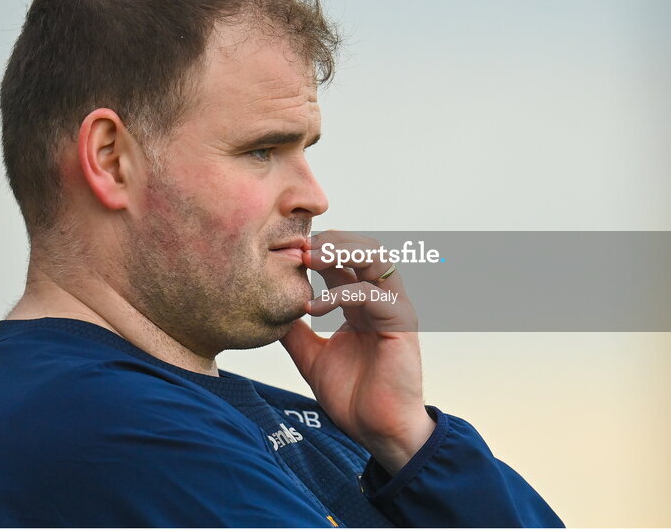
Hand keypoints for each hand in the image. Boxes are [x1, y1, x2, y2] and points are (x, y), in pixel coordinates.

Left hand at [279, 231, 435, 474]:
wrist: (377, 430)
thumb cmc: (352, 396)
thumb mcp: (311, 357)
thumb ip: (295, 333)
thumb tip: (268, 312)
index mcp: (361, 303)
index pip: (342, 260)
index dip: (315, 250)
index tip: (284, 250)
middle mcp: (380, 299)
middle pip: (362, 247)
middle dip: (330, 240)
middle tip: (298, 246)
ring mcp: (393, 307)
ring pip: (376, 257)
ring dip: (342, 251)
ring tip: (309, 258)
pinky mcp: (401, 322)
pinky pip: (373, 294)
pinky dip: (342, 293)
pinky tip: (314, 307)